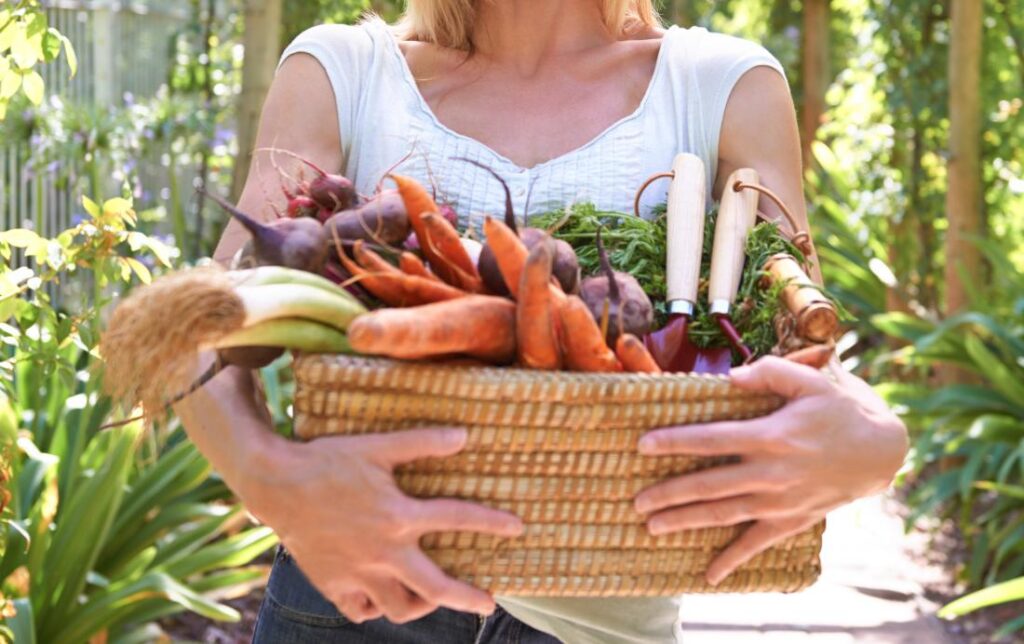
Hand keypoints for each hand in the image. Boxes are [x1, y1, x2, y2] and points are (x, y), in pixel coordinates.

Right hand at [237, 427, 522, 623]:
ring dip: (421, 605)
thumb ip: (421, 443)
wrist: (275, 484)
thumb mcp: (376, 446)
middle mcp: (384, 552)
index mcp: (399, 516)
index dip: (492, 523)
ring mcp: (358, 573)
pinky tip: (383, 595)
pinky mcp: (334, 584)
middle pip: (436, 588)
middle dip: (467, 598)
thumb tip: (464, 434)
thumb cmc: (328, 460)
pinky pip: (361, 610)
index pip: (457, 519)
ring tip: (432, 596)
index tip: (517, 528)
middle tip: (488, 603)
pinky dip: (375, 607)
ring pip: (399, 607)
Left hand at [634, 356, 907, 584]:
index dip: (676, 442)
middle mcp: (771, 472)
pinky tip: (708, 574)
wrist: (880, 453)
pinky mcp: (791, 520)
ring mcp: (780, 501)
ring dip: (686, 521)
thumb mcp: (811, 381)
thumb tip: (732, 376)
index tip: (643, 446)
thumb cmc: (839, 410)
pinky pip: (757, 544)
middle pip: (709, 484)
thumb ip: (770, 372)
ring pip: (724, 514)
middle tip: (637, 500)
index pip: (712, 439)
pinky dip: (733, 559)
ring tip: (651, 526)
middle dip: (669, 493)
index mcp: (771, 435)